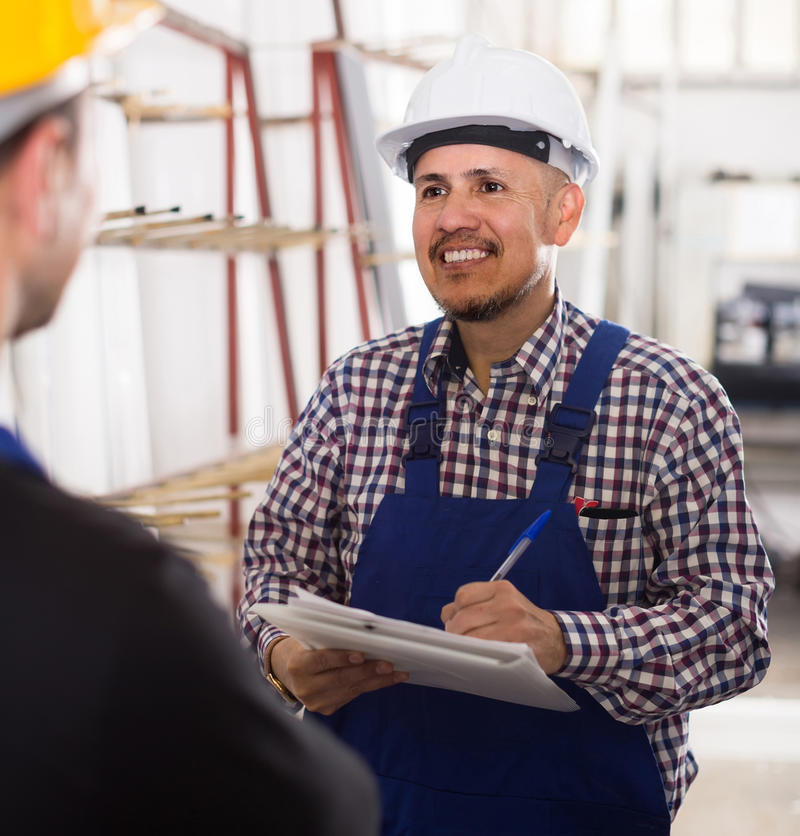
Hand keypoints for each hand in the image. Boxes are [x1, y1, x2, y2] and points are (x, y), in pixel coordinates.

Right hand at [271, 637, 408, 714]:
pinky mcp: (326, 709)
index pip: (321, 661)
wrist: (287, 670)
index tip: (361, 655)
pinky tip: (387, 680)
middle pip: (340, 679)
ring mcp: (315, 703)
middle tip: (388, 664)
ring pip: (351, 690)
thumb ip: (330, 639)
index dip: (341, 658)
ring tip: (397, 673)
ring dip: (377, 681)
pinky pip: (352, 695)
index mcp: (298, 666)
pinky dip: (370, 686)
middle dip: (367, 671)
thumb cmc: (305, 646)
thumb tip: (364, 634)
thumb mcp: (310, 638)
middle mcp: (305, 688)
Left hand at [440, 581, 567, 673]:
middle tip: (455, 642)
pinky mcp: (518, 646)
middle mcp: (508, 603)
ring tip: (465, 650)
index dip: (453, 611)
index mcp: (502, 589)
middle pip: (464, 618)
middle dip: (453, 632)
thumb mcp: (504, 603)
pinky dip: (476, 656)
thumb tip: (446, 615)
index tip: (454, 621)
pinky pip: (486, 651)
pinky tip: (477, 657)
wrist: (557, 639)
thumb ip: (476, 604)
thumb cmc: (523, 621)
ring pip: (472, 637)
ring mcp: (514, 625)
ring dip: (462, 646)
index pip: (463, 596)